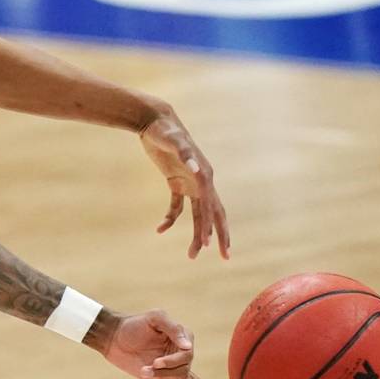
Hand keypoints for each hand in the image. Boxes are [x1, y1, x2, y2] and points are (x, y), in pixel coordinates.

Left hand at [102, 309, 200, 378]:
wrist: (114, 338)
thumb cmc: (134, 325)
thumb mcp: (154, 318)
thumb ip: (173, 328)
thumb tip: (189, 347)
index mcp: (183, 337)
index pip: (188, 353)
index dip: (173, 360)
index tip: (155, 362)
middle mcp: (182, 354)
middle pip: (185, 368)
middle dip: (166, 371)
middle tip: (146, 369)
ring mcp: (175, 369)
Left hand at [139, 111, 230, 258]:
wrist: (154, 120)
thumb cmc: (165, 130)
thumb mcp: (174, 141)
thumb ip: (185, 154)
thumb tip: (198, 170)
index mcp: (205, 176)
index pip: (212, 207)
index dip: (212, 226)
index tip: (210, 245)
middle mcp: (202, 181)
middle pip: (213, 214)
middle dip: (219, 236)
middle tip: (225, 258)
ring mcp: (190, 182)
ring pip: (198, 214)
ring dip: (197, 233)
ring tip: (193, 254)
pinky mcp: (176, 182)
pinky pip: (177, 206)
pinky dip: (170, 219)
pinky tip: (160, 229)